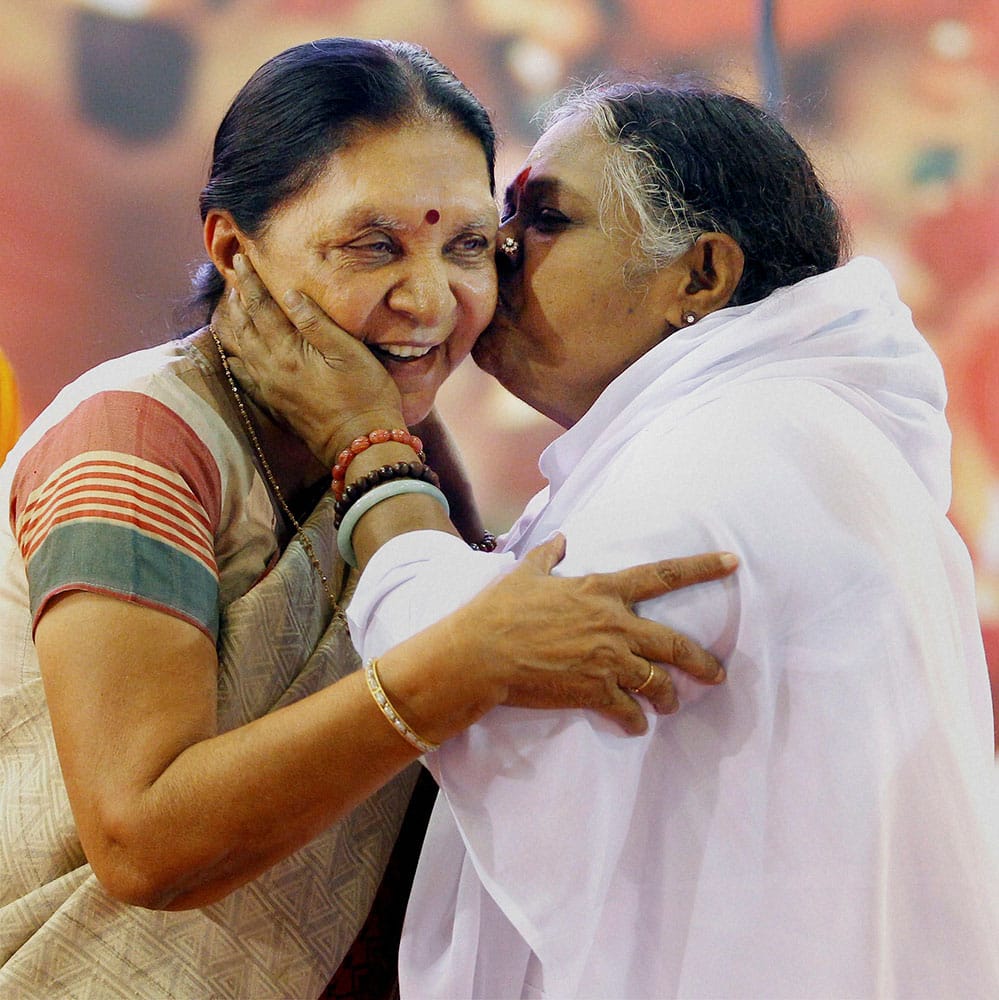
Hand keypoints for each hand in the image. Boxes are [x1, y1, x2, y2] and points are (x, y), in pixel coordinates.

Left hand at [213, 254, 404, 465]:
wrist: (362, 444)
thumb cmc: (365, 395)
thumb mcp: (348, 352)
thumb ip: (315, 322)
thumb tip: (288, 293)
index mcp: (287, 352)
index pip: (261, 308)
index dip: (250, 282)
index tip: (240, 258)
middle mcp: (270, 370)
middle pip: (243, 327)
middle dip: (236, 300)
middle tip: (232, 277)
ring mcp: (269, 389)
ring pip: (239, 350)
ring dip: (234, 326)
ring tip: (232, 307)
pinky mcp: (274, 405)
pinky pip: (244, 376)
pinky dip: (236, 357)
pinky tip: (236, 352)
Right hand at [440, 535, 736, 734]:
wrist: (482, 653)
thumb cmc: (501, 610)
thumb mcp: (527, 574)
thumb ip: (549, 556)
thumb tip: (561, 538)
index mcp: (603, 591)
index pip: (663, 575)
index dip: (702, 567)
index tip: (732, 562)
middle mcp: (615, 626)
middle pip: (674, 644)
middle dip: (702, 662)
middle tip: (717, 674)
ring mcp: (608, 661)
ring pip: (657, 682)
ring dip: (668, 697)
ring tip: (669, 706)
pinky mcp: (595, 692)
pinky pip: (629, 711)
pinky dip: (635, 721)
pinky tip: (635, 725)